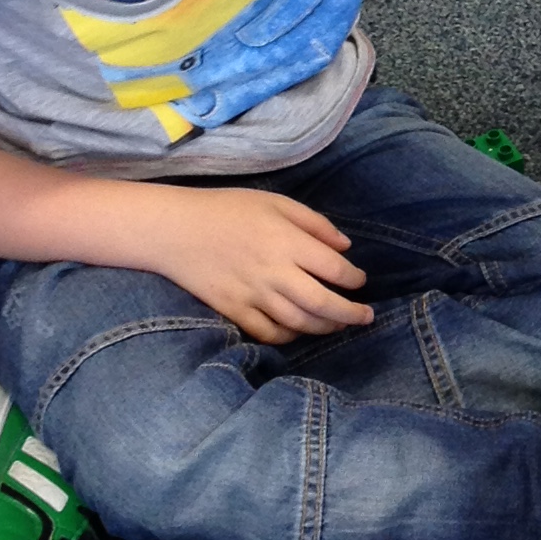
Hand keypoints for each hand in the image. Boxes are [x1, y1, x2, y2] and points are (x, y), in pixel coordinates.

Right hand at [141, 187, 370, 344]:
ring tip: (338, 325)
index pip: (334, 269)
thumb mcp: (275, 202)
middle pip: (322, 304)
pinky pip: (268, 333)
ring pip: (299, 323)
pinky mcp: (233, 311)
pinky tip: (299, 330)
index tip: (360, 281)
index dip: (354, 279)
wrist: (175, 230)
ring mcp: (253, 295)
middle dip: (350, 314)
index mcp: (287, 242)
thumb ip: (314, 224)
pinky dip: (289, 337)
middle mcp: (274, 273)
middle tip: (365, 318)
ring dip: (324, 327)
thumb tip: (345, 248)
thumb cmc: (228, 210)